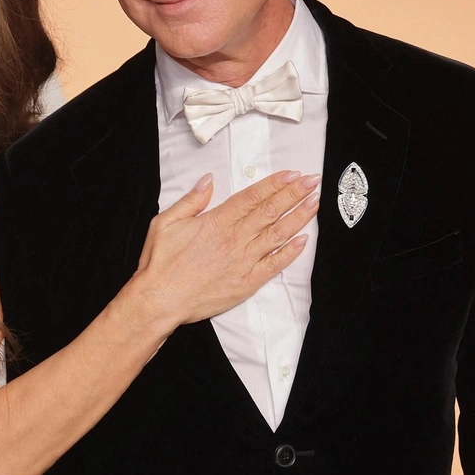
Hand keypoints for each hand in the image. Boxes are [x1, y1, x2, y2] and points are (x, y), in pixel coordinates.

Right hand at [131, 170, 320, 326]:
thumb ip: (191, 200)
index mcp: (216, 222)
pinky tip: (303, 240)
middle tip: (312, 181)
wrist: (160, 300)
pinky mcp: (246, 282)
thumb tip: (209, 180)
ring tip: (314, 203)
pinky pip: (274, 265)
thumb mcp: (165, 223)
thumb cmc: (160, 263)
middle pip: (270, 211)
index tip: (292, 174)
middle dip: (294, 194)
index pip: (252, 197)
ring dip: (298, 217)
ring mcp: (243, 262)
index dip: (274, 184)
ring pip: (277, 235)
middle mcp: (234, 239)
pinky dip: (290, 252)